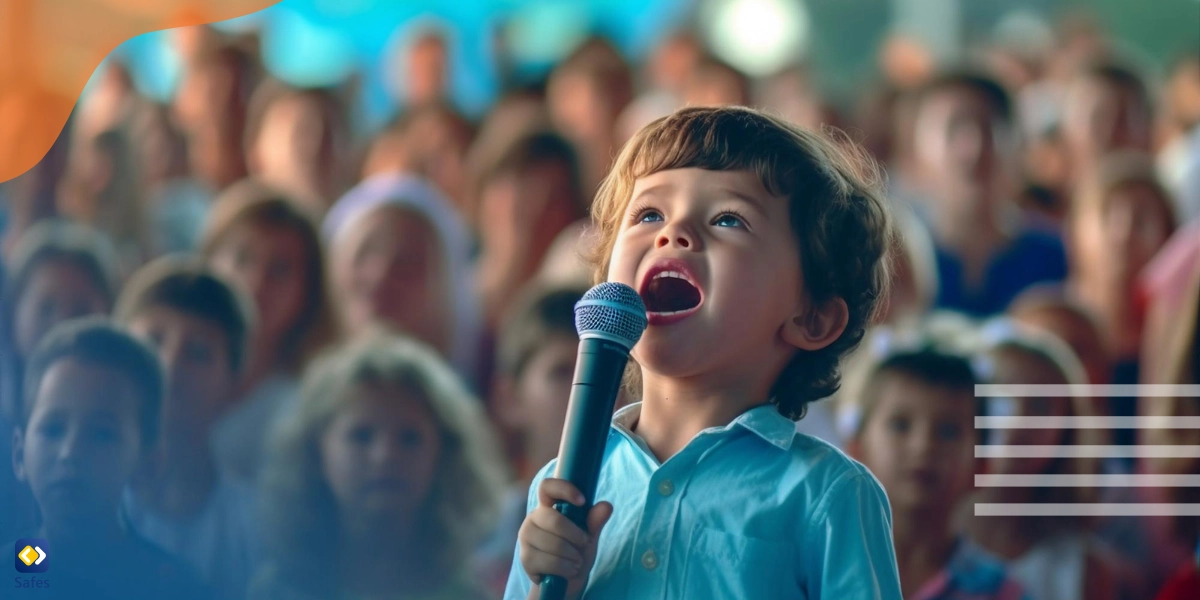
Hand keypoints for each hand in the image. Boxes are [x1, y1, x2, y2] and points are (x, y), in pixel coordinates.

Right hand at [518, 478, 612, 598]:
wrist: (565, 581)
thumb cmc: (576, 551)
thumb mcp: (589, 536)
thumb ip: (595, 521)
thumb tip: (606, 506)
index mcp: (548, 506)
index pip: (547, 486)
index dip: (564, 489)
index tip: (583, 501)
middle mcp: (533, 518)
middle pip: (554, 520)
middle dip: (576, 535)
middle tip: (585, 544)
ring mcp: (526, 538)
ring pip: (553, 543)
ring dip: (573, 556)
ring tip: (577, 561)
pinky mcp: (525, 558)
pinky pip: (549, 562)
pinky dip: (565, 568)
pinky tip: (569, 570)